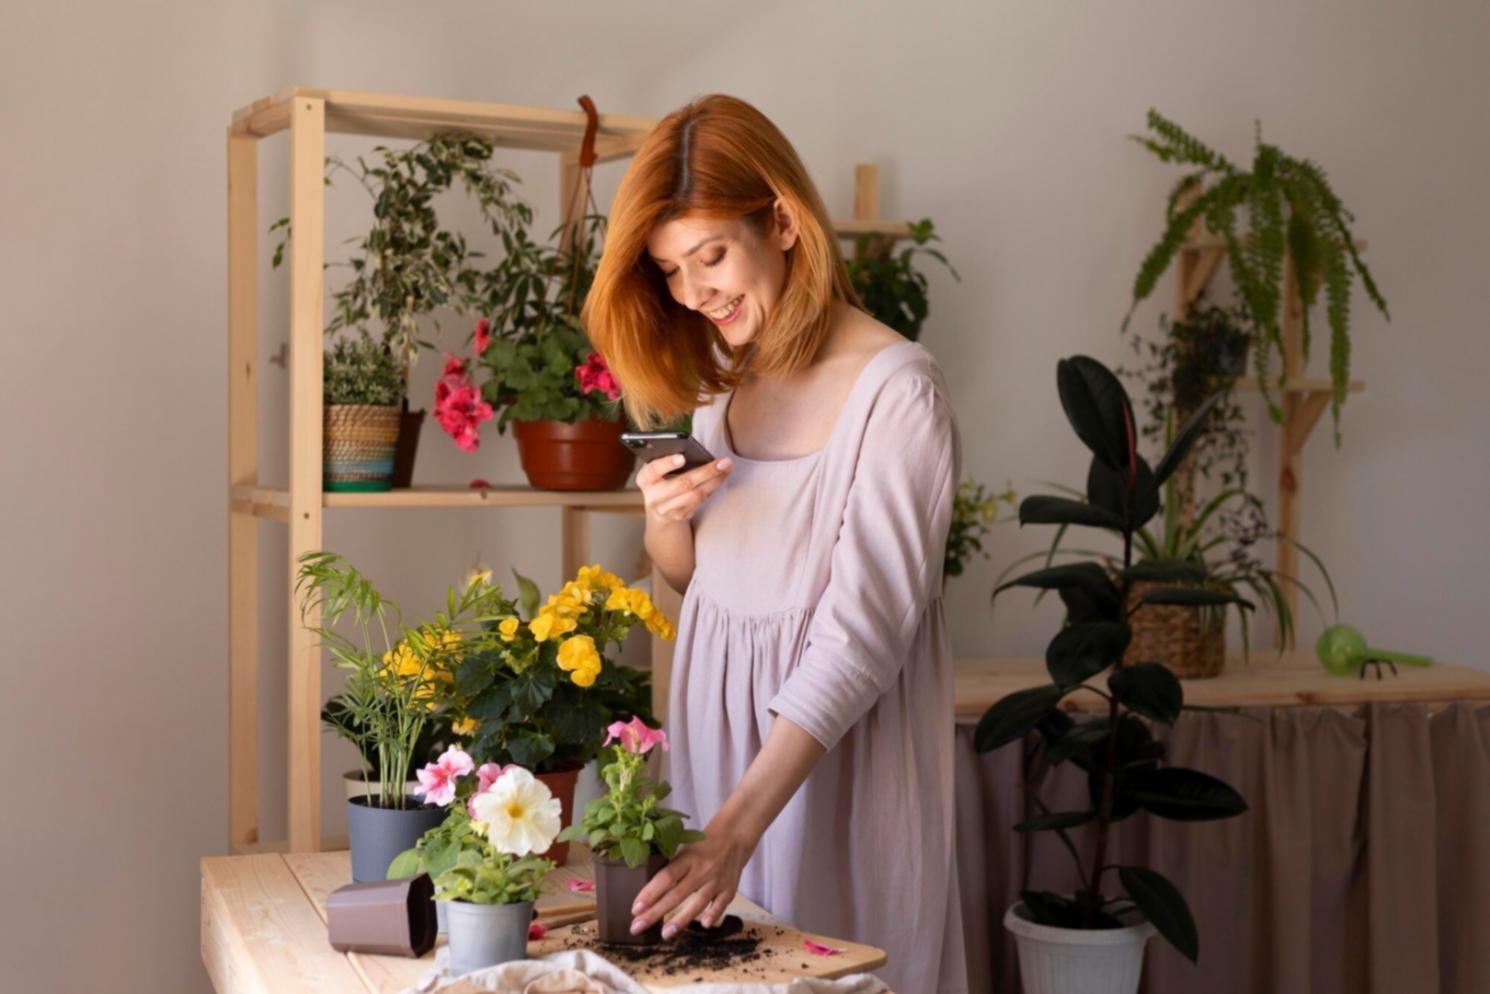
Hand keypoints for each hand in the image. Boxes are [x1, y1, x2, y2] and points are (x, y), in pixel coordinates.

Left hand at [628, 819, 755, 938]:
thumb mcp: (685, 849)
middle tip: (637, 927)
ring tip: (665, 934)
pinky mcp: (730, 888)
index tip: (635, 909)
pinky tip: (705, 925)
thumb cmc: (703, 844)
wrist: (735, 835)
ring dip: (681, 920)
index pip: (666, 877)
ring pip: (698, 902)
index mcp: (687, 857)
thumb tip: (648, 890)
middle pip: (677, 894)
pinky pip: (721, 904)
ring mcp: (717, 880)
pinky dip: (714, 914)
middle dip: (656, 912)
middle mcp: (702, 869)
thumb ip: (671, 867)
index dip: (650, 893)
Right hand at [636, 454, 731, 524]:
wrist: (659, 508)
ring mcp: (668, 509)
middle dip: (705, 472)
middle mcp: (654, 496)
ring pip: (696, 495)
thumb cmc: (661, 478)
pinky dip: (714, 487)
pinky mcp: (681, 515)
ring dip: (715, 480)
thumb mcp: (658, 469)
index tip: (681, 457)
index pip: (653, 470)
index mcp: (645, 479)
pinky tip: (722, 476)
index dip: (667, 464)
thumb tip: (692, 450)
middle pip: (682, 484)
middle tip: (723, 461)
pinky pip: (701, 501)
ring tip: (727, 467)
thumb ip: (668, 459)